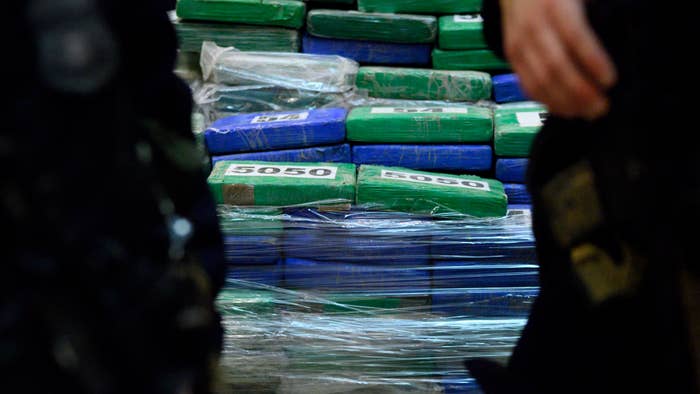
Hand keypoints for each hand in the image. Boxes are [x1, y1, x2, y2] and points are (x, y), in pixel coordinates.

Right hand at [500, 0, 617, 119]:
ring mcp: (519, 44)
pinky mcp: (512, 57)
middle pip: (555, 67)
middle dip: (579, 92)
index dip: (593, 61)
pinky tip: (564, 110)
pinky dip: (546, 101)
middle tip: (602, 107)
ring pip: (539, 81)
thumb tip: (622, 42)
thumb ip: (598, 12)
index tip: (611, 81)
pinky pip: (527, 84)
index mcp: (556, 7)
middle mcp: (534, 27)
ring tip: (586, 114)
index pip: (575, 37)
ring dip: (564, 102)